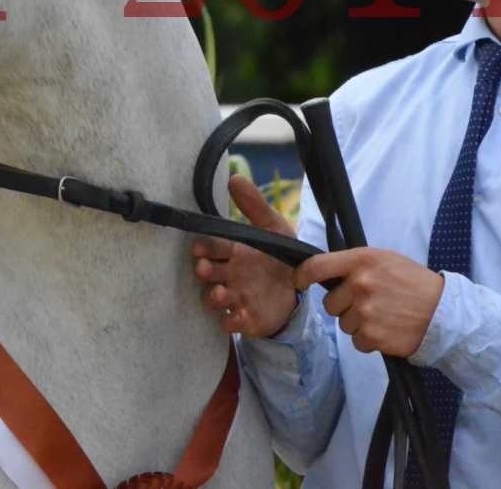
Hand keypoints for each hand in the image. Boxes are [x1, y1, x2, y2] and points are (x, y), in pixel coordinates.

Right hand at [191, 175, 298, 337]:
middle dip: (204, 270)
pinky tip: (240, 316)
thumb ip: (255, 206)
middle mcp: (228, 274)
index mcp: (232, 251)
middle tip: (206, 268)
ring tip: (222, 294)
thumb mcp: (273, 228)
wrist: (301, 288)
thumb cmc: (279, 255)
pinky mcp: (245, 318)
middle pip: (206, 273)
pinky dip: (233, 321)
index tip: (199, 247)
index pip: (211, 247)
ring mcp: (234, 297)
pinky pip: (231, 322)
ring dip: (214, 297)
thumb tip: (234, 178)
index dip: (204, 247)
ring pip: (213, 298)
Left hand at [293, 248, 443, 356]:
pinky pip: (357, 342)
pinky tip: (388, 330)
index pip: (316, 266)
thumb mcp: (385, 260)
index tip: (299, 282)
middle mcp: (360, 284)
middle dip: (345, 307)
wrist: (445, 313)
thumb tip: (324, 273)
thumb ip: (355, 264)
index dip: (302, 276)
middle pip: (330, 304)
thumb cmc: (414, 283)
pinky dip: (370, 340)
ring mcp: (365, 311)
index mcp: (361, 260)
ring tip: (384, 316)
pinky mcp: (372, 336)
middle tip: (370, 304)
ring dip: (359, 324)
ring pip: (343, 324)